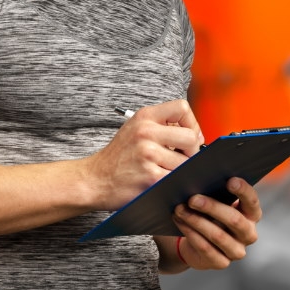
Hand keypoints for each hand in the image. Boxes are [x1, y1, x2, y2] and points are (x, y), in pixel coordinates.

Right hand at [84, 100, 203, 209]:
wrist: (93, 179)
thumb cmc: (118, 156)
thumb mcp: (135, 128)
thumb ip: (161, 125)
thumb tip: (196, 135)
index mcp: (145, 116)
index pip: (182, 107)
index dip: (191, 123)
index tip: (188, 136)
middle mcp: (146, 132)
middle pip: (190, 137)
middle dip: (191, 150)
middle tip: (181, 158)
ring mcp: (148, 154)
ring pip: (186, 161)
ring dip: (180, 169)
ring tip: (165, 170)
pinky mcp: (150, 176)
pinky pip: (177, 178)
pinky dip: (174, 181)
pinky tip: (162, 180)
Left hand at [172, 177, 261, 269]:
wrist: (199, 244)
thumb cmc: (210, 215)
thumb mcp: (217, 202)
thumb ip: (215, 191)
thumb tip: (199, 177)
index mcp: (252, 214)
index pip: (252, 201)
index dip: (243, 190)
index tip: (229, 180)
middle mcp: (249, 234)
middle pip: (234, 220)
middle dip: (212, 207)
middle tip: (192, 198)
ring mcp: (237, 251)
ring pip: (217, 235)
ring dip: (196, 221)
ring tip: (179, 209)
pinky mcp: (221, 262)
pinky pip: (205, 248)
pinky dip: (190, 233)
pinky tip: (180, 221)